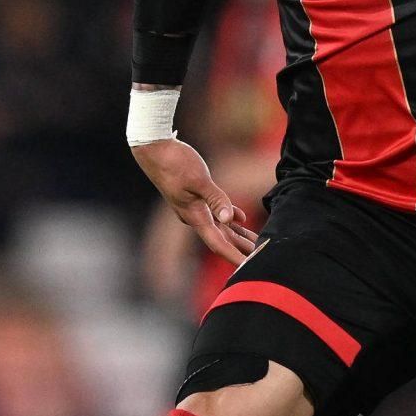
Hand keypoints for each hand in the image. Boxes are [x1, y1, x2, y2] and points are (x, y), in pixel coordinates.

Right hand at [131, 137, 258, 266]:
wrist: (153, 149)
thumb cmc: (174, 162)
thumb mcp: (199, 180)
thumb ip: (216, 199)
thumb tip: (229, 219)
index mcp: (194, 216)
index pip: (218, 243)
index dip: (234, 256)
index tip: (248, 266)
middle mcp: (194, 216)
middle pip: (222, 239)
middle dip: (240, 250)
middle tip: (262, 259)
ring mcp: (194, 207)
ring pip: (221, 227)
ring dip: (238, 235)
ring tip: (257, 244)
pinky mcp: (195, 196)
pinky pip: (216, 212)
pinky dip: (230, 217)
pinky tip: (242, 220)